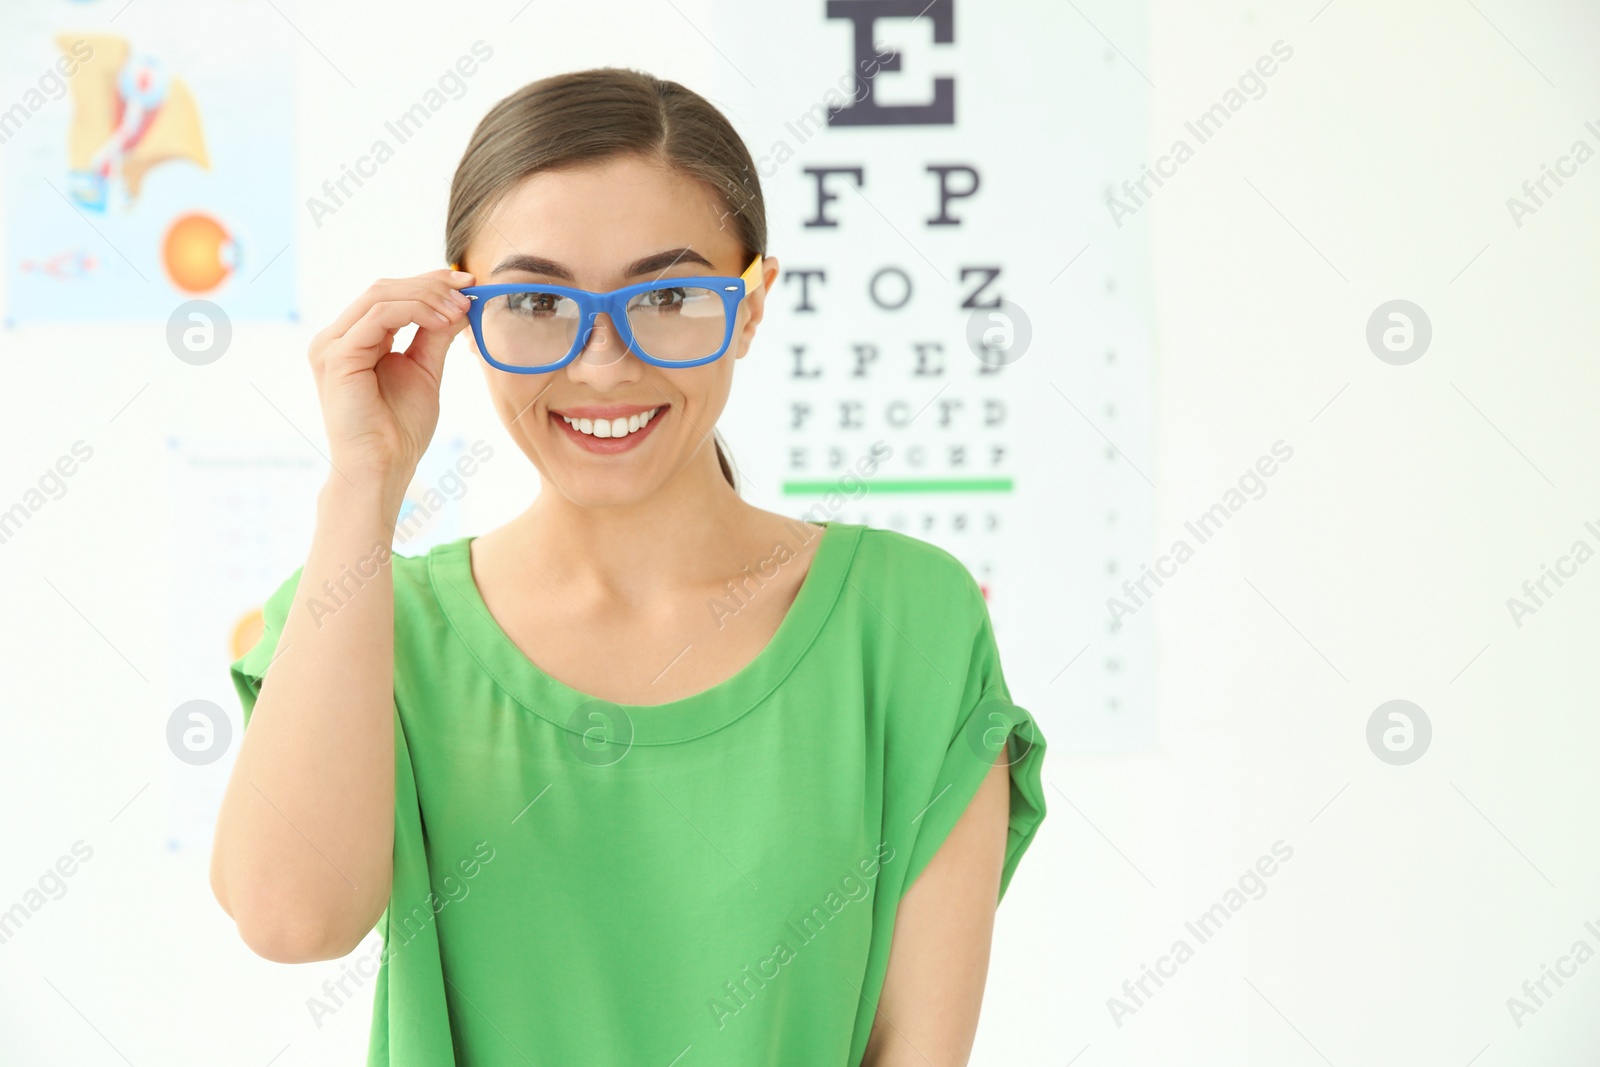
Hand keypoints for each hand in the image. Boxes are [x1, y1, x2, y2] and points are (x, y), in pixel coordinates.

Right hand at [308, 269, 474, 502]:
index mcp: (355, 340)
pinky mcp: (336, 356)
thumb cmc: (400, 430)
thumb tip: (459, 304)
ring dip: (426, 296)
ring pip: (380, 295)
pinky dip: (414, 311)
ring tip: (459, 308)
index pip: (389, 295)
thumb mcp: (425, 371)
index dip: (428, 283)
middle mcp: (337, 338)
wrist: (383, 468)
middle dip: (430, 283)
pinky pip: (377, 316)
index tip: (466, 282)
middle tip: (468, 287)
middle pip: (384, 288)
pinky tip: (442, 321)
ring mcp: (332, 345)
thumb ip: (435, 335)